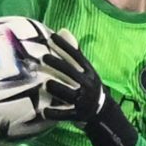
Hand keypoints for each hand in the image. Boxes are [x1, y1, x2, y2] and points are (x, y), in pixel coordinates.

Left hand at [38, 27, 137, 145]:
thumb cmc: (88, 85)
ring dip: (58, 88)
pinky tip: (44, 111)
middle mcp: (87, 84)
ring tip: (46, 84)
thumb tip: (63, 30)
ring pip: (69, 94)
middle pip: (71, 73)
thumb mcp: (85, 68)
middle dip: (58, 65)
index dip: (64, 46)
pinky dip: (54, 114)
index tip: (52, 37)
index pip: (76, 56)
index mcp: (88, 72)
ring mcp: (82, 100)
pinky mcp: (78, 114)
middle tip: (44, 58)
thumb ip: (74, 52)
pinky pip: (65, 115)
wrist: (102, 110)